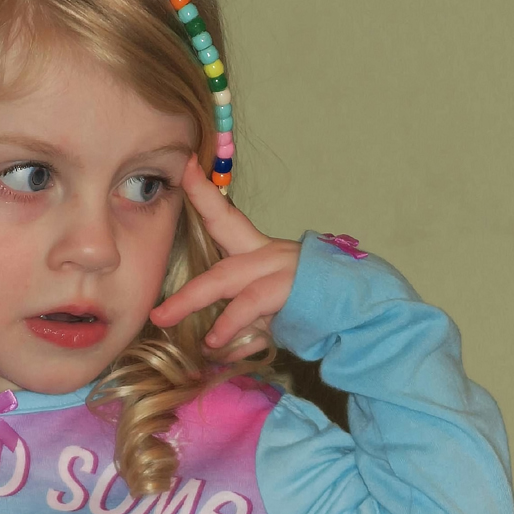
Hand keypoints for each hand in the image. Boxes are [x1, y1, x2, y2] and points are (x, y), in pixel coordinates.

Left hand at [150, 156, 300, 357]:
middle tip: (151, 298)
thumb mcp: (270, 317)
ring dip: (193, 299)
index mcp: (260, 252)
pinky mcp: (292, 286)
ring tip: (166, 319)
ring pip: (228, 278)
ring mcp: (281, 266)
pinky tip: (216, 342)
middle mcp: (269, 252)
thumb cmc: (314, 313)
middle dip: (180, 270)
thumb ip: (242, 327)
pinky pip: (252, 303)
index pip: (226, 217)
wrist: (363, 312)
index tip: (184, 166)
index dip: (203, 193)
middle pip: (219, 249)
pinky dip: (230, 324)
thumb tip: (214, 348)